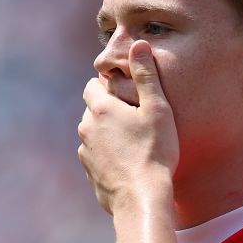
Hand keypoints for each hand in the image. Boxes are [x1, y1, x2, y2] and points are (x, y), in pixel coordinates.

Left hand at [77, 41, 178, 213]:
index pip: (92, 85)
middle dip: (109, 110)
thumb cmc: (155, 152)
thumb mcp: (157, 109)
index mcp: (100, 109)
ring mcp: (85, 154)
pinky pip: (96, 157)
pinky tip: (129, 163)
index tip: (128, 95)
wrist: (142, 199)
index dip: (108, 86)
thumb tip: (139, 43)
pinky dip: (108, 156)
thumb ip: (146, 75)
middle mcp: (86, 129)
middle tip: (135, 120)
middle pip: (92, 110)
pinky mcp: (89, 174)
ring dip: (108, 134)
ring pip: (93, 135)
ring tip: (134, 143)